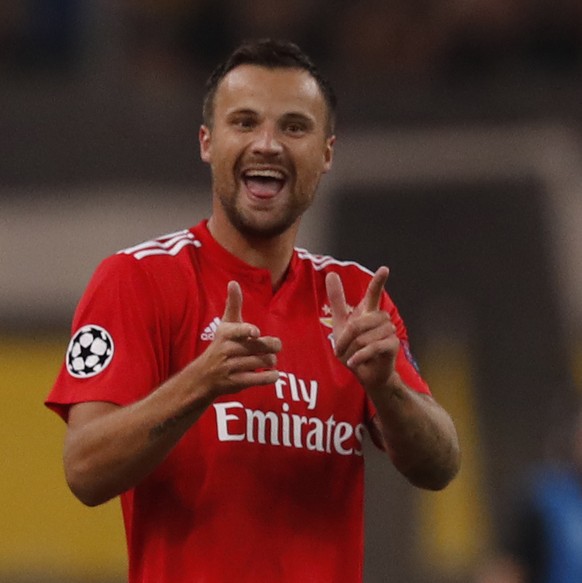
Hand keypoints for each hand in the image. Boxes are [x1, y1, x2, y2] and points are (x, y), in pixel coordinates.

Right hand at [191, 281, 280, 397]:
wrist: (204, 376)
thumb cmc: (220, 345)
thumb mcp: (226, 325)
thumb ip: (233, 304)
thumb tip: (233, 282)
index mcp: (226, 334)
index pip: (237, 331)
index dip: (246, 331)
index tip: (255, 332)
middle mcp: (227, 350)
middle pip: (256, 347)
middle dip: (271, 346)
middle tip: (275, 346)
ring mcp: (231, 367)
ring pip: (260, 362)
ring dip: (271, 361)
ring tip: (270, 360)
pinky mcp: (236, 383)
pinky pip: (258, 380)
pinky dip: (269, 377)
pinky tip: (274, 374)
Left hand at [325, 267, 398, 391]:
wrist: (366, 375)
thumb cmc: (354, 350)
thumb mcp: (340, 325)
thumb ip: (337, 301)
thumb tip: (331, 273)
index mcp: (369, 313)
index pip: (374, 293)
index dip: (378, 281)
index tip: (384, 269)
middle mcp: (381, 320)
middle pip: (360, 322)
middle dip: (346, 337)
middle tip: (340, 350)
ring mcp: (389, 332)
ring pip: (366, 336)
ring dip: (353, 349)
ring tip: (351, 357)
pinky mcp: (393, 346)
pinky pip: (374, 347)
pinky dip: (361, 356)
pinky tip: (354, 363)